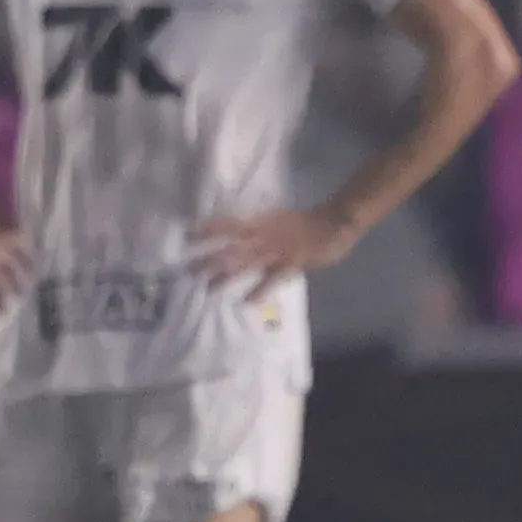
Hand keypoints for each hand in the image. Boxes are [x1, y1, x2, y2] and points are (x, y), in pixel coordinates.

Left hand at [186, 203, 355, 300]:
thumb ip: (261, 227)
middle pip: (230, 246)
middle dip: (209, 257)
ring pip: (245, 263)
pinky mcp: (290, 264)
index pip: (229, 224)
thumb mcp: (278, 219)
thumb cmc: (307, 222)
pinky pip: (271, 279)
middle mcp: (263, 236)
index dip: (208, 228)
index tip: (187, 235)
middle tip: (187, 268)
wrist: (334, 222)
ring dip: (226, 275)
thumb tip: (243, 232)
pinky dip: (259, 290)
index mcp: (261, 222)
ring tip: (207, 287)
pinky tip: (246, 302)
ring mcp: (275, 251)